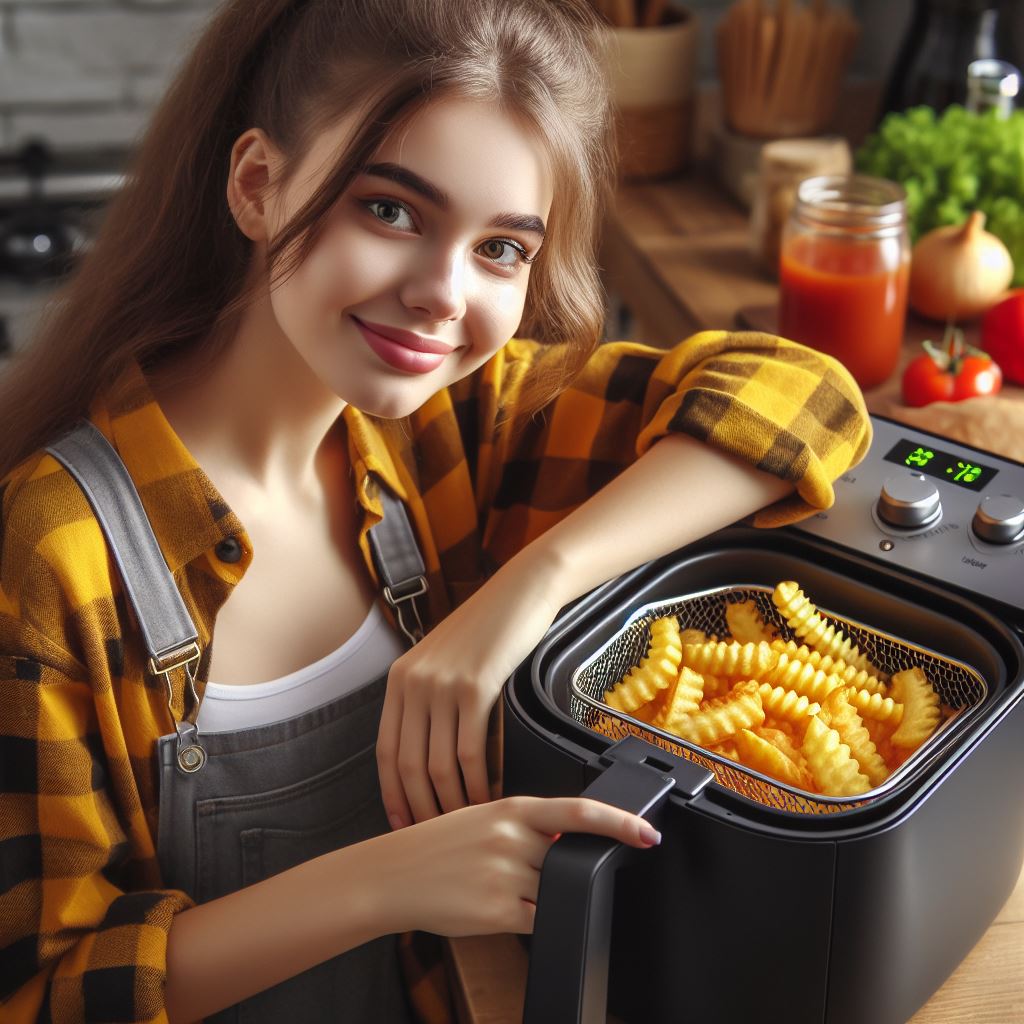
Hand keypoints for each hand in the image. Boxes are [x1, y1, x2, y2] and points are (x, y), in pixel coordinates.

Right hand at [361, 796, 660, 936]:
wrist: (391, 875)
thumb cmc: (436, 847)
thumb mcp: (483, 820)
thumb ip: (526, 827)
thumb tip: (567, 839)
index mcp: (512, 807)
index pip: (579, 811)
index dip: (619, 822)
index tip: (648, 832)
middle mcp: (513, 837)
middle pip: (566, 859)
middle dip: (559, 870)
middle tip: (528, 870)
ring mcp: (506, 874)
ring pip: (553, 891)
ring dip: (540, 895)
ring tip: (497, 886)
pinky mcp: (497, 910)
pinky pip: (537, 919)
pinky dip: (528, 917)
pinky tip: (497, 907)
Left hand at [377, 549, 566, 826]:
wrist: (519, 594)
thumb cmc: (487, 630)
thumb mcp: (444, 662)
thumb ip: (429, 700)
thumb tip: (429, 756)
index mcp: (399, 680)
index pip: (386, 751)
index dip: (392, 793)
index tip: (402, 823)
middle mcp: (413, 683)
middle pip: (409, 765)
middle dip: (421, 807)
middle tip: (436, 833)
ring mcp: (443, 685)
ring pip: (439, 765)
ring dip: (452, 803)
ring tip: (466, 823)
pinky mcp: (476, 687)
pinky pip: (471, 752)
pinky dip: (478, 784)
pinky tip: (488, 797)